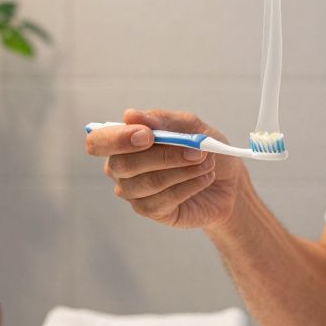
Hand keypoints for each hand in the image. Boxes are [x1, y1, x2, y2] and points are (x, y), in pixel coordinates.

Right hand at [86, 108, 247, 228]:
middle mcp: (120, 168)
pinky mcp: (150, 210)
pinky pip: (162, 200)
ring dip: (182, 170)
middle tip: (197, 150)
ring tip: (207, 162)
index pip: (98, 142)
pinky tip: (204, 177)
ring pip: (147, 183)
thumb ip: (162, 120)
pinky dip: (188, 186)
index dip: (116, 139)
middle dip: (164, 156)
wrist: (227, 180)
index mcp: (122, 141)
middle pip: (123, 164)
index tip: (148, 135)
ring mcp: (133, 192)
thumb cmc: (202, 148)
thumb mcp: (190, 126)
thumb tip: (130, 115)